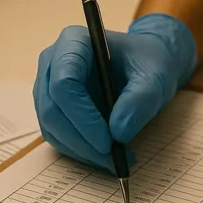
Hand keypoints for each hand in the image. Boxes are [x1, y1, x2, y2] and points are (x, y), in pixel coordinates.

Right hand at [34, 13, 196, 170]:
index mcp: (73, 42)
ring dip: (82, 150)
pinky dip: (80, 151)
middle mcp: (52, 62)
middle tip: (113, 159)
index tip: (108, 141)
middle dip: (82, 140)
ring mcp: (47, 86)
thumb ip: (140, 101)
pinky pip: (57, 135)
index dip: (82, 116)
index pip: (63, 83)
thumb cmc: (147, 64)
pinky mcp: (52, 107)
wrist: (144, 66)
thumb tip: (118, 132)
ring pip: (52, 127)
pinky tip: (105, 156)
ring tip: (116, 160)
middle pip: (52, 109)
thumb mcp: (154, 78)